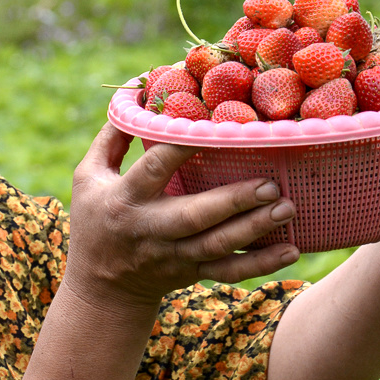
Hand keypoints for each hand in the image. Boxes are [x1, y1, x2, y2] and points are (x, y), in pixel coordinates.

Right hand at [63, 123, 300, 311]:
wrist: (101, 289)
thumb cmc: (94, 220)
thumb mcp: (87, 177)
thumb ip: (112, 137)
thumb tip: (137, 90)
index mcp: (126, 199)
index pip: (154, 169)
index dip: (182, 147)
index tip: (213, 126)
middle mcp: (152, 229)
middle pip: (196, 216)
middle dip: (234, 200)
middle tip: (270, 183)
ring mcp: (174, 255)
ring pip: (218, 245)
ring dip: (255, 228)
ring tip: (288, 207)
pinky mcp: (191, 274)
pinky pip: (229, 272)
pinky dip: (261, 264)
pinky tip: (292, 251)